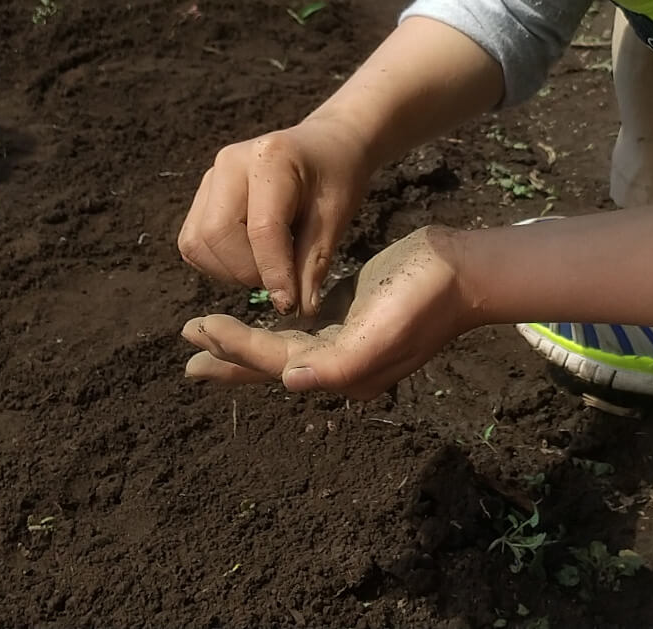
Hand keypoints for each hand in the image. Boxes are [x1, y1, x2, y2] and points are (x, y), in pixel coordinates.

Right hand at [178, 116, 373, 315]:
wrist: (326, 146)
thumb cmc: (336, 177)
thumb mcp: (337, 216)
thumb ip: (314, 262)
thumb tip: (300, 310)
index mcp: (271, 159)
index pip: (262, 229)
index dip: (274, 273)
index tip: (290, 305)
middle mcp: (230, 162)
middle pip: (216, 236)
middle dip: (246, 271)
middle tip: (281, 279)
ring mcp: (211, 177)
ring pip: (198, 243)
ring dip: (229, 270)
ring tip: (267, 266)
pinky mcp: (202, 194)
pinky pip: (194, 242)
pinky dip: (218, 262)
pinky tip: (250, 256)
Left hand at [181, 227, 476, 399]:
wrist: (465, 271)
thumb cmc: (424, 298)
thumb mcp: (383, 332)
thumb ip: (338, 364)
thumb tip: (291, 381)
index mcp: (344, 371)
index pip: (277, 362)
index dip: (236, 347)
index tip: (199, 328)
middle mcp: (341, 363)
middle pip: (273, 362)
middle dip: (229, 357)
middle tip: (187, 352)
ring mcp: (346, 340)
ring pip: (283, 346)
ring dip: (245, 342)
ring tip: (208, 337)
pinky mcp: (351, 314)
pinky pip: (302, 326)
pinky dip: (274, 326)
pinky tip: (260, 321)